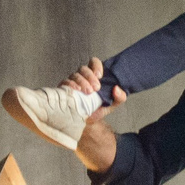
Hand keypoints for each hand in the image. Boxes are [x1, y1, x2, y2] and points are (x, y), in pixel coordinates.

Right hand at [65, 58, 127, 172]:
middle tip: (96, 88)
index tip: (100, 76)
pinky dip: (71, 85)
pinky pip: (66, 82)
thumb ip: (120, 97)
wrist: (86, 122)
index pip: (94, 62)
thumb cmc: (99, 109)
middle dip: (90, 76)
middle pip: (84, 68)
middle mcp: (83, 76)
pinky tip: (77, 90)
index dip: (96, 66)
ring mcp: (73, 81)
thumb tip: (117, 89)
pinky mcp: (65, 88)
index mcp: (94, 76)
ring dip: (82, 82)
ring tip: (88, 92)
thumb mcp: (112, 104)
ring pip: (75, 75)